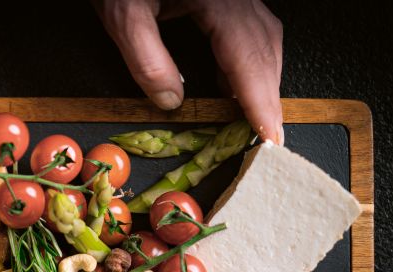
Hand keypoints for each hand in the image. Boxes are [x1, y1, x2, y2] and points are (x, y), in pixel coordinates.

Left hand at [95, 0, 283, 143]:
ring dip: (261, 80)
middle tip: (267, 135)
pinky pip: (249, 30)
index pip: (247, 56)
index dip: (260, 99)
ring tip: (252, 116)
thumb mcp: (123, 15)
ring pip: (263, 38)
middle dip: (267, 94)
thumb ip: (147, 61)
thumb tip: (171, 101)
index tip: (270, 133)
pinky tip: (234, 85)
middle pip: (265, 47)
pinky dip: (247, 62)